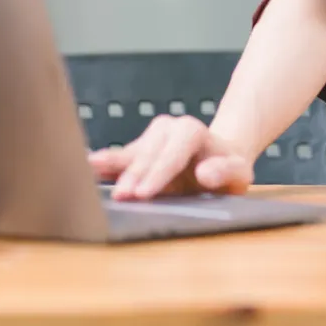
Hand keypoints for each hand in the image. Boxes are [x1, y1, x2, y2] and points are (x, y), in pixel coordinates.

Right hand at [89, 115, 254, 200]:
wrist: (219, 160)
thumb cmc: (229, 168)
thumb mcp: (239, 172)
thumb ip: (226, 171)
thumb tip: (205, 173)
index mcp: (193, 131)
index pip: (173, 152)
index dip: (158, 172)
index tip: (144, 193)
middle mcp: (169, 128)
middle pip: (148, 153)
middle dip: (134, 175)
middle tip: (122, 197)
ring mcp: (150, 137)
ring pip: (130, 153)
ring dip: (114, 167)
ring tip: (90, 174)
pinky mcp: (137, 149)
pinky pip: (119, 157)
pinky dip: (105, 164)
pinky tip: (86, 168)